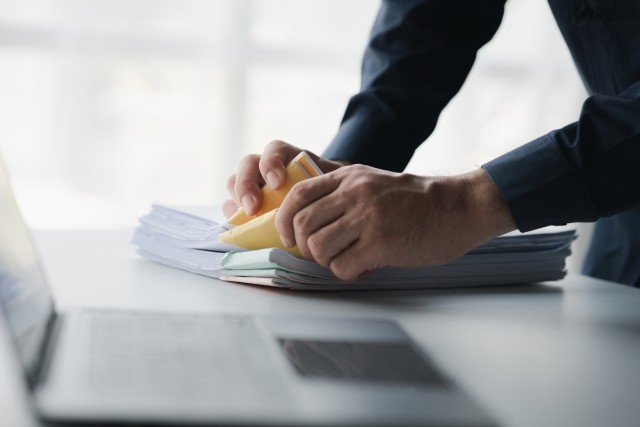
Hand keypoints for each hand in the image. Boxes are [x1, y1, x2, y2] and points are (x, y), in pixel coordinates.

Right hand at [223, 140, 346, 217]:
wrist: (324, 204)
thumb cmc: (326, 193)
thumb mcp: (329, 188)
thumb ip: (323, 191)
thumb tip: (319, 208)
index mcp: (287, 157)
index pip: (274, 150)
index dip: (270, 163)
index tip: (277, 183)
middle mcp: (266, 167)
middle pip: (247, 165)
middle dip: (246, 185)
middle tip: (253, 207)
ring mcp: (254, 184)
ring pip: (234, 183)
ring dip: (236, 200)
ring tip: (246, 218)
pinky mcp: (246, 204)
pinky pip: (232, 207)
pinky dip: (234, 216)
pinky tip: (243, 228)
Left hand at [276, 165, 515, 280]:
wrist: (457, 207)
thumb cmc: (416, 200)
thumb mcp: (374, 183)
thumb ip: (342, 195)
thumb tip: (308, 223)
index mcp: (349, 177)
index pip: (298, 194)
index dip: (283, 219)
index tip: (287, 236)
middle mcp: (355, 194)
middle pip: (302, 223)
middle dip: (303, 246)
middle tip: (320, 254)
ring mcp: (368, 218)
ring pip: (318, 246)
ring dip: (326, 261)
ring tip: (346, 260)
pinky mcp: (381, 243)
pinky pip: (342, 266)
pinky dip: (347, 273)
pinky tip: (363, 269)